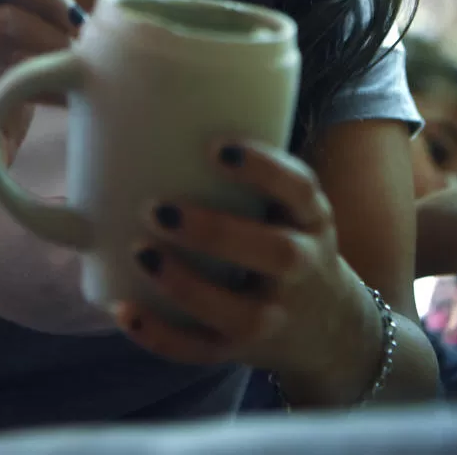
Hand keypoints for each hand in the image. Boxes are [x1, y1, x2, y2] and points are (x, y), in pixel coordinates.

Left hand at [115, 141, 378, 392]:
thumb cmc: (288, 238)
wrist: (332, 329)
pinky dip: (161, 337)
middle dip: (216, 232)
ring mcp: (275, 316)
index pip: (299, 189)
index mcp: (311, 219)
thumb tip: (158, 105)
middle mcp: (300, 268)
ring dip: (185, 285)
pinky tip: (124, 310)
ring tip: (140, 251)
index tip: (217, 146)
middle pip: (274, 253)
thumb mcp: (290, 204)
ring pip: (239, 313)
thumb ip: (248, 168)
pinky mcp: (244, 351)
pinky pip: (203, 352)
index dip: (262, 167)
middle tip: (159, 207)